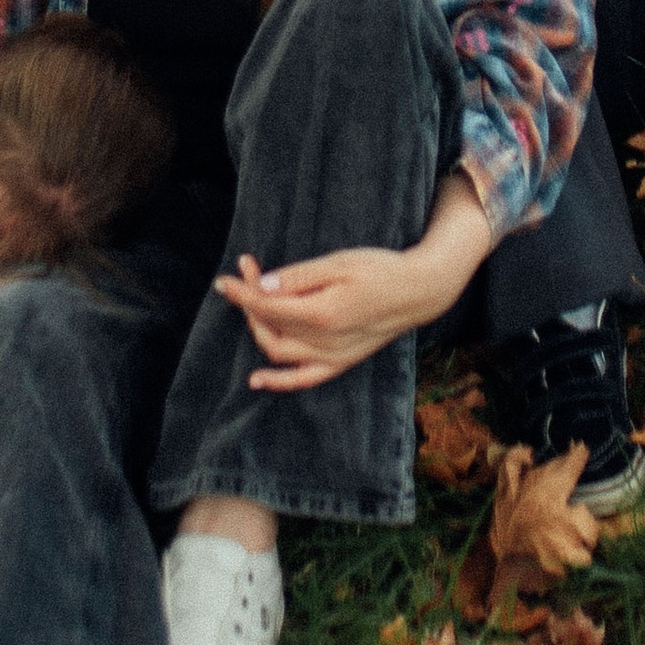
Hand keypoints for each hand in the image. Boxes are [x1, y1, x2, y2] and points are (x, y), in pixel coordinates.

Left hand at [212, 245, 445, 393]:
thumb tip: (262, 286)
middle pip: (269, 327)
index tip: (225, 278)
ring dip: (258, 329)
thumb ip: (298, 278)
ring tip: (251, 302)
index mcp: (322, 313)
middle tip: (247, 272)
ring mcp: (332, 357)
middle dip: (249, 302)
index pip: (268, 306)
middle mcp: (324, 342)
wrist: (418, 292)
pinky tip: (257, 379)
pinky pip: (303, 379)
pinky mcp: (340, 363)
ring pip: (278, 351)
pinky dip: (278, 381)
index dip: (242, 291)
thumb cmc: (380, 270)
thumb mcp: (338, 263)